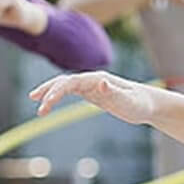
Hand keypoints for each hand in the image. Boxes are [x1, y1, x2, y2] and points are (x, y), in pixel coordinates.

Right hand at [29, 70, 155, 123]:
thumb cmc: (141, 104)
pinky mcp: (92, 93)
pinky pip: (71, 92)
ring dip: (50, 92)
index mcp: (98, 79)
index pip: (71, 82)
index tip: (46, 104)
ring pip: (65, 85)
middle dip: (48, 90)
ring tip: (35, 103)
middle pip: (64, 81)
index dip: (57, 91)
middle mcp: (93, 79)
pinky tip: (49, 104)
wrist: (149, 104)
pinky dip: (58, 96)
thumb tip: (100, 82)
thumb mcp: (129, 101)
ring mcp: (91, 86)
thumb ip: (115, 92)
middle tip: (34, 101)